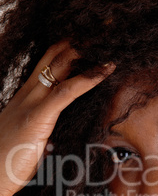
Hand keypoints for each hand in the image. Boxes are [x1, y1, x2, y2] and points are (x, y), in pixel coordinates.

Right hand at [0, 41, 114, 195]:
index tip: (92, 42)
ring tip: (109, 40)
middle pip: (54, 55)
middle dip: (79, 41)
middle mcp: (27, 93)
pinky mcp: (37, 117)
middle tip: (105, 32)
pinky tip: (106, 69)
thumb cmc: (8, 162)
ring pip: (59, 65)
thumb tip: (59, 137)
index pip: (49, 62)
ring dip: (85, 51)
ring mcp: (30, 102)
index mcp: (27, 97)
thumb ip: (45, 131)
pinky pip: (67, 91)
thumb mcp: (30, 140)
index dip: (70, 49)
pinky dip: (88, 78)